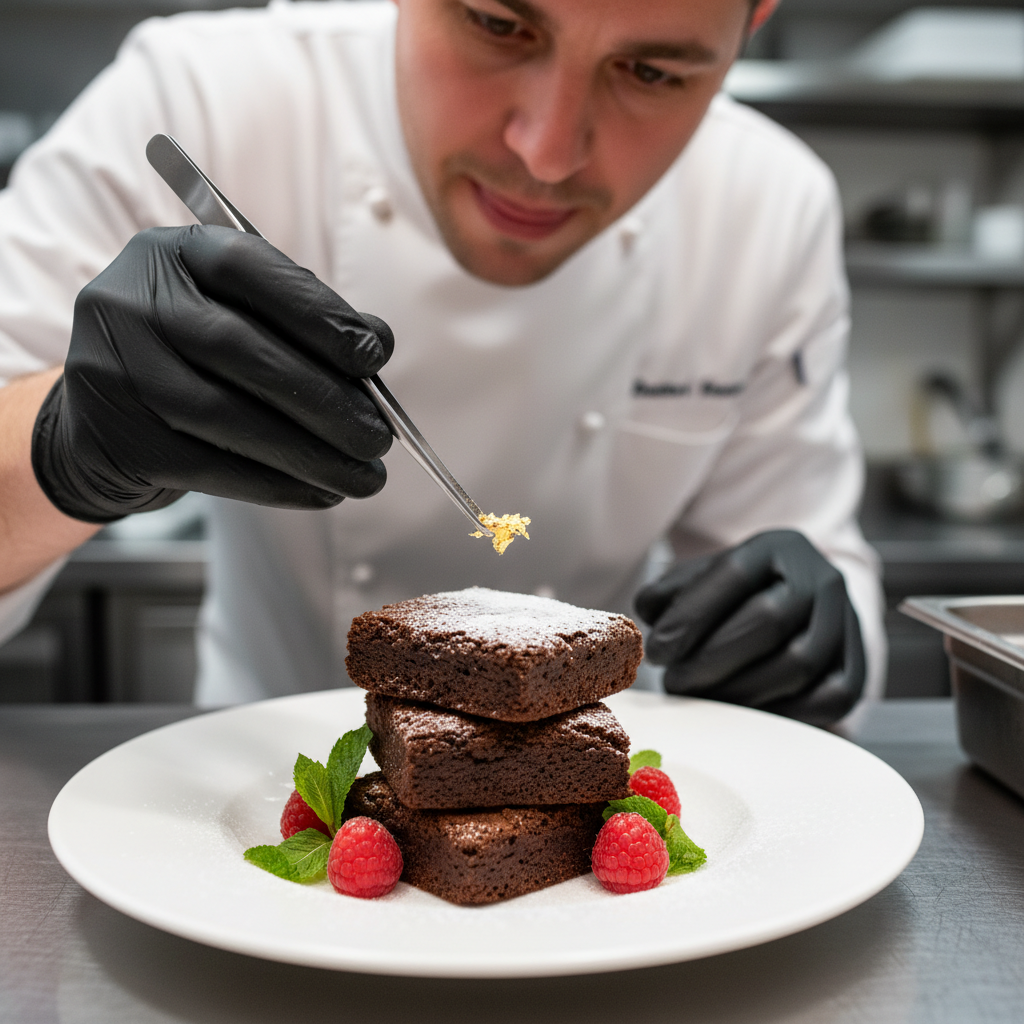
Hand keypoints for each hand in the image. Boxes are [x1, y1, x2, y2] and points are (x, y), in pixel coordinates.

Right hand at [32, 226, 393, 521]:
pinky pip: (210, 468)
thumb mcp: (238, 315)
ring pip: (227, 416)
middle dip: (325, 398)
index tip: (374, 356)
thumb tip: (376, 344)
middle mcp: (132, 304)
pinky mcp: (119, 439)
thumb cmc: (193, 358)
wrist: (105, 420)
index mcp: (173, 255)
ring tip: (364, 475)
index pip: (248, 267)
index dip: (318, 312)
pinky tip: (321, 492)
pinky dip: (277, 485)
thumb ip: (301, 320)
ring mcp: (115, 371)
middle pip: (239, 348)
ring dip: (310, 453)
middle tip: (380, 436)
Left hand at [634, 530, 864, 724]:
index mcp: (779, 546)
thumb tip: (649, 615)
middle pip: (769, 620)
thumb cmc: (735, 595)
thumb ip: (668, 593)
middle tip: (675, 683)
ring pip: (798, 663)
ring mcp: (846, 623)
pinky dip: (779, 713)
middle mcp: (821, 578)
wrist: (796, 603)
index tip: (658, 650)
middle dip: (712, 659)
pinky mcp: (855, 668)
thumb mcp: (700, 579)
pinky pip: (826, 699)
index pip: (734, 574)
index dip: (691, 615)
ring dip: (740, 690)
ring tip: (701, 698)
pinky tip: (741, 711)